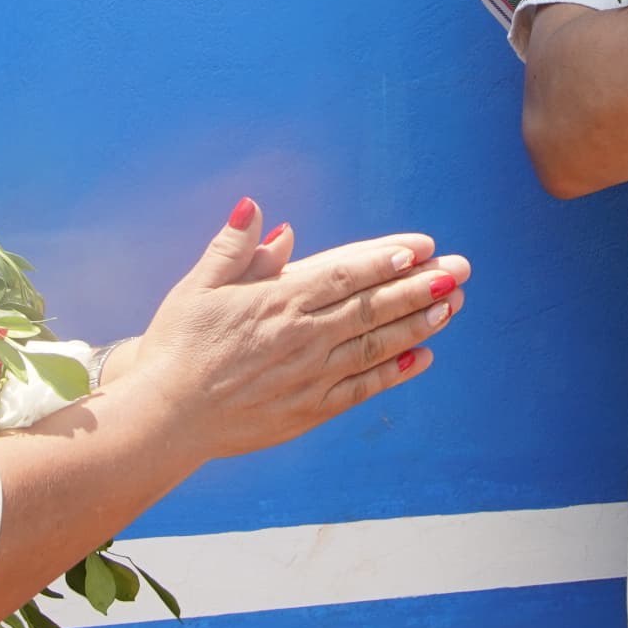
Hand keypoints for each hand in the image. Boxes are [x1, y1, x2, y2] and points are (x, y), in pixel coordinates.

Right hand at [122, 199, 462, 462]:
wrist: (166, 418)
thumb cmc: (179, 346)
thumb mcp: (197, 286)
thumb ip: (234, 247)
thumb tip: (260, 209)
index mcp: (277, 302)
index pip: (343, 275)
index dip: (385, 260)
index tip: (421, 248)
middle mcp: (301, 338)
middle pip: (372, 307)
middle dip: (421, 287)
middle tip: (460, 271)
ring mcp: (310, 377)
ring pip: (376, 346)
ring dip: (417, 325)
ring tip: (454, 306)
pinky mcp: (310, 410)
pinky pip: (362, 388)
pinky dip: (394, 372)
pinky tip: (423, 357)